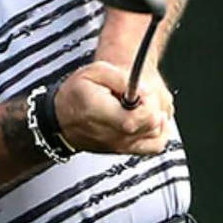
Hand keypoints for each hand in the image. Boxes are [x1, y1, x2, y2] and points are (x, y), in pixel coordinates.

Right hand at [55, 63, 174, 156]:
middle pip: (149, 126)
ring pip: (156, 137)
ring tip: (145, 106)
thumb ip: (120, 77)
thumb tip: (142, 90)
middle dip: (153, 107)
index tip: (142, 92)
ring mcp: (119, 145)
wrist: (63, 118)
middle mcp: (111, 134)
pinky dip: (160, 134)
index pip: (136, 117)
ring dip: (157, 119)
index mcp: (100, 112)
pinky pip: (154, 147)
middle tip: (142, 96)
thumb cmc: (76, 94)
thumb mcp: (94, 72)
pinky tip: (153, 121)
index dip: (147, 102)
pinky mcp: (125, 150)